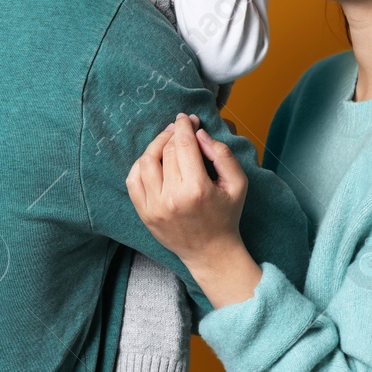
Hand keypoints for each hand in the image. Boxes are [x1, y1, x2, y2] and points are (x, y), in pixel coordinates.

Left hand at [126, 114, 246, 267]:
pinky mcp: (144, 214)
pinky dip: (140, 165)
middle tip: (181, 127)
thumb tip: (200, 134)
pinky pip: (133, 180)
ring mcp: (154, 207)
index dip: (184, 126)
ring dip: (155, 145)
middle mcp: (172, 197)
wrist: (210, 252)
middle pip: (166, 151)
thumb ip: (223, 155)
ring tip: (166, 140)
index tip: (187, 118)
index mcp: (197, 189)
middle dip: (173, 133)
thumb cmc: (226, 216)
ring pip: (146, 162)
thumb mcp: (238, 184)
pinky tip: (152, 159)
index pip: (184, 145)